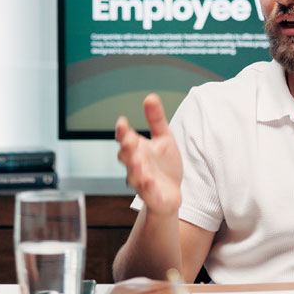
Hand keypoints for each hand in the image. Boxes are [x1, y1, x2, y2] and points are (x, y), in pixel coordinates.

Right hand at [116, 94, 183, 215]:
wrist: (171, 193)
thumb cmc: (164, 165)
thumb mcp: (164, 138)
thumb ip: (156, 119)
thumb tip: (150, 97)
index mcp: (137, 150)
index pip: (125, 139)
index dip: (122, 132)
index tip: (122, 122)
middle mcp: (136, 165)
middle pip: (127, 157)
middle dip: (127, 149)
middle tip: (129, 140)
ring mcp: (142, 182)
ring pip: (134, 176)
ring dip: (135, 169)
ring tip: (138, 161)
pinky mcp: (152, 196)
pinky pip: (147, 192)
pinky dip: (147, 187)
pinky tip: (149, 180)